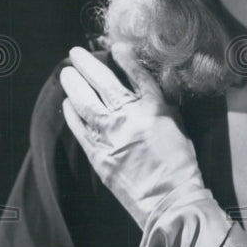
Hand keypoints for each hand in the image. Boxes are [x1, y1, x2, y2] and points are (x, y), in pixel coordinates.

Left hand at [59, 45, 204, 228]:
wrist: (170, 200)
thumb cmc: (180, 164)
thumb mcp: (177, 126)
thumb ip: (160, 103)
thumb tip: (147, 84)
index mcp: (155, 109)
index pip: (136, 74)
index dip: (125, 57)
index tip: (115, 46)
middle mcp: (130, 117)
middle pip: (103, 83)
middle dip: (87, 64)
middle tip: (75, 53)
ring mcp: (111, 136)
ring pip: (85, 102)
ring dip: (73, 85)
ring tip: (66, 74)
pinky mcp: (98, 155)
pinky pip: (79, 128)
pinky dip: (71, 114)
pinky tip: (67, 104)